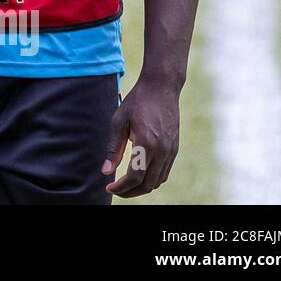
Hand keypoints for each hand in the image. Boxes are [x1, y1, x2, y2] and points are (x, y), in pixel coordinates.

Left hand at [101, 76, 181, 197]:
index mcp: (147, 143)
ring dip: (141, 187)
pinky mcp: (174, 149)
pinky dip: (152, 179)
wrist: (161, 88)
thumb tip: (105, 171)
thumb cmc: (137, 102)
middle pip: (147, 184)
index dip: (121, 187)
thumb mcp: (119, 122)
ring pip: (158, 181)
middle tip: (115, 189)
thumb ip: (113, 148)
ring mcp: (171, 151)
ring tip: (125, 185)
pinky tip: (140, 176)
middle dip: (130, 192)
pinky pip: (165, 173)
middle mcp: (162, 150)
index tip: (109, 187)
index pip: (135, 177)